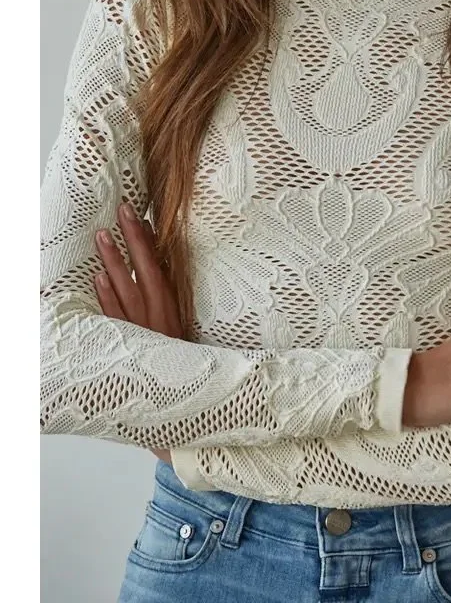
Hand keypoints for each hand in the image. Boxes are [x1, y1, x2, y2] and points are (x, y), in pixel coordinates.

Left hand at [94, 201, 182, 464]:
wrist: (185, 397)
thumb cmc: (191, 357)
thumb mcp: (190, 322)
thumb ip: (180, 296)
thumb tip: (172, 263)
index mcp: (174, 307)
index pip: (159, 266)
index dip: (148, 240)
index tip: (141, 215)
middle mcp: (155, 315)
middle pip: (140, 271)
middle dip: (130, 241)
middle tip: (120, 214)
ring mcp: (139, 328)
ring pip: (122, 289)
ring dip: (112, 261)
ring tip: (101, 237)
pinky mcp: (127, 341)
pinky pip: (114, 315)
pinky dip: (106, 296)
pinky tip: (98, 278)